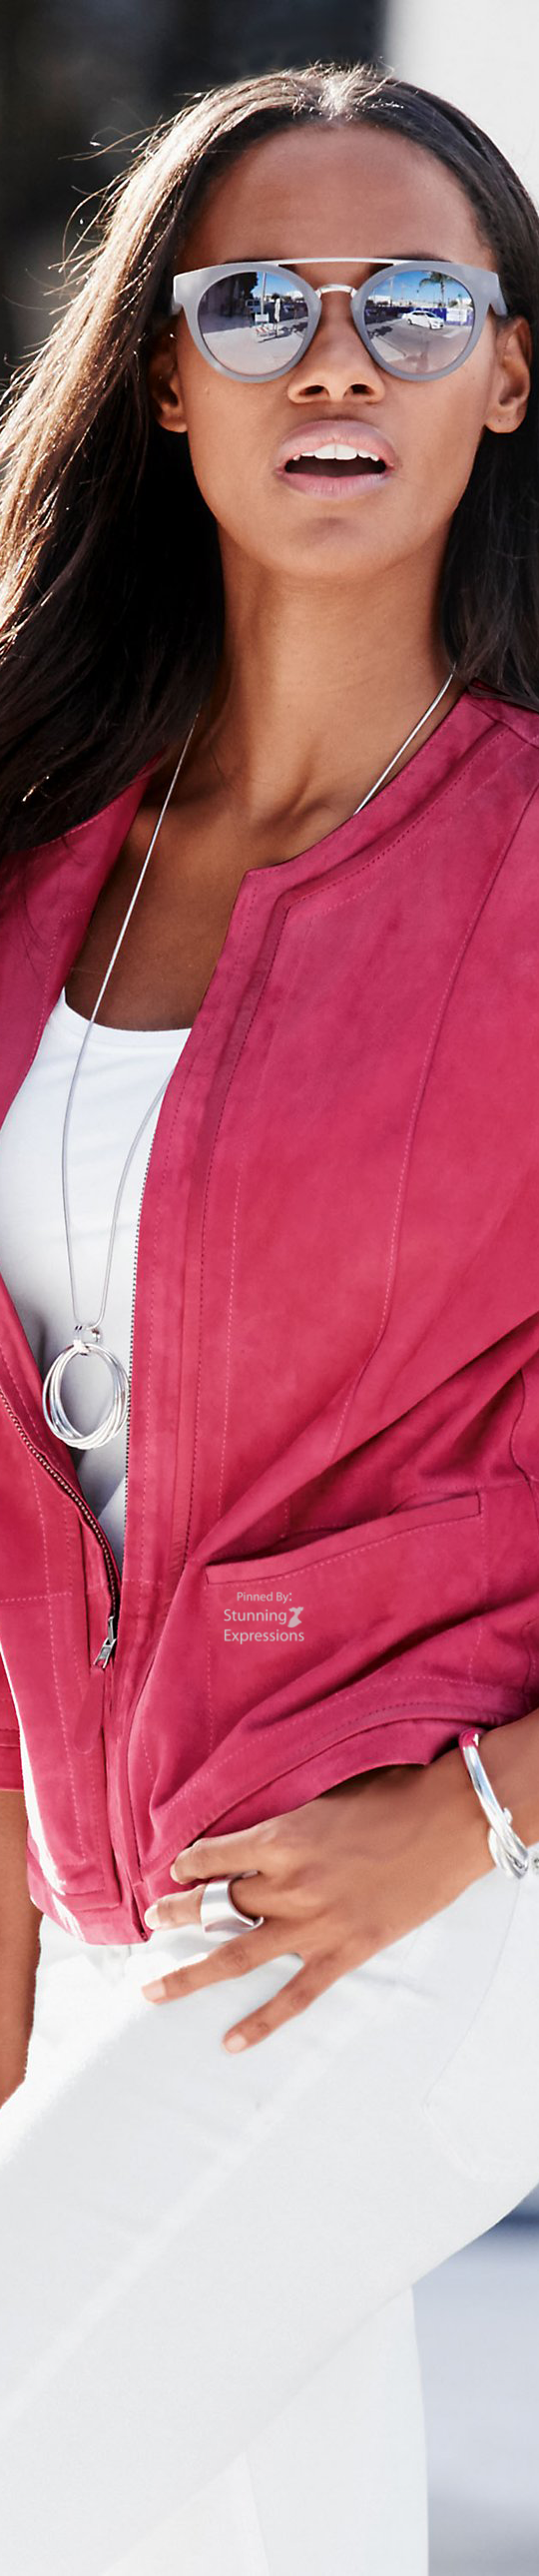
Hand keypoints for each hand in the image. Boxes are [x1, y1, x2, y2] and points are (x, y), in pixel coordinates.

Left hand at [141, 1746, 488, 2049]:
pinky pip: (294, 1996)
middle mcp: (288, 1884)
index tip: (175, 1871)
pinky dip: (261, 2022)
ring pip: (236, 1956)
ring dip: (189, 1974)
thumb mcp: (326, 1795)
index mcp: (281, 1837)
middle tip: (151, 1922)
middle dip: (177, 1915)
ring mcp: (315, 1924)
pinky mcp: (345, 1952)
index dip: (189, 1865)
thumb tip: (257, 1840)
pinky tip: (230, 2041)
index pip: (214, 1857)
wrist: (450, 1823)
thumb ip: (287, 1822)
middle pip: (215, 1908)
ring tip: (152, 1987)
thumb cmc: (393, 1796)